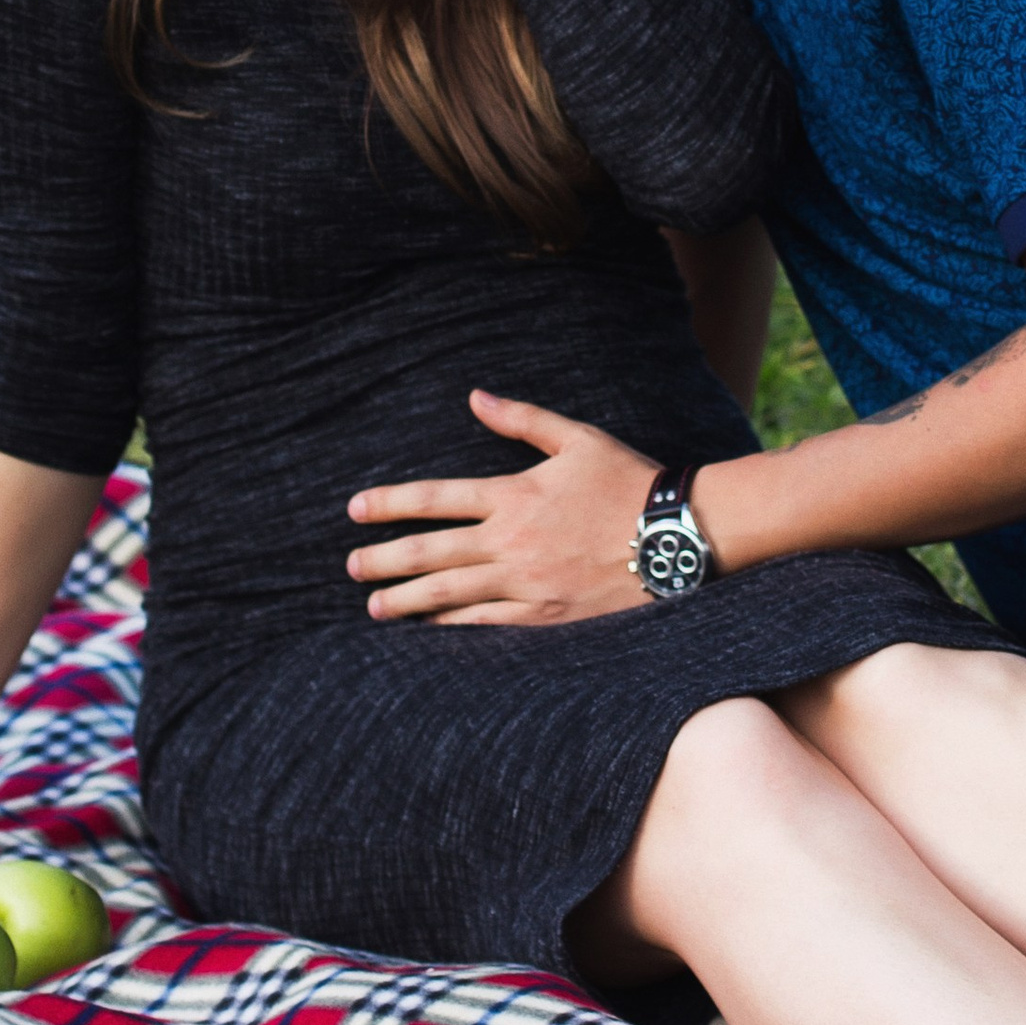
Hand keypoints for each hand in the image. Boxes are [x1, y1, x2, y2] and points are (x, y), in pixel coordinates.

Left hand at [347, 393, 655, 623]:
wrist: (675, 535)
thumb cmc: (628, 481)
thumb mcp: (578, 438)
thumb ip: (522, 420)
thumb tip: (475, 398)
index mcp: (515, 493)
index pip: (435, 498)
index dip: (389, 504)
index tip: (355, 510)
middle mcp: (511, 540)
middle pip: (430, 552)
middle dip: (384, 560)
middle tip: (351, 567)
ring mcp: (526, 581)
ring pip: (449, 593)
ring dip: (406, 600)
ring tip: (374, 606)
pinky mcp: (545, 613)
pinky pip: (486, 623)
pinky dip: (452, 624)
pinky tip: (429, 627)